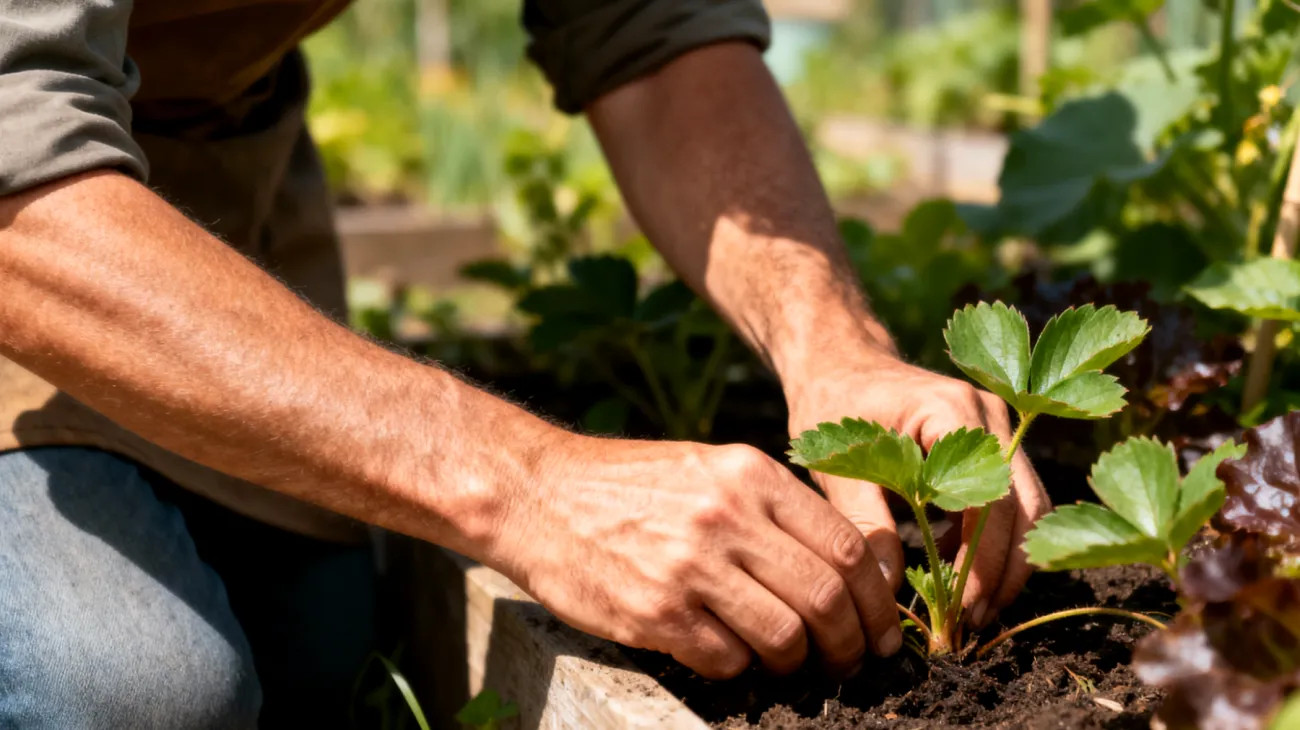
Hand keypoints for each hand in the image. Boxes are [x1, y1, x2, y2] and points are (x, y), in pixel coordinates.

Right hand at [488, 434, 902, 678]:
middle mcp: (727, 516)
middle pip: (826, 596)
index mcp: (750, 475)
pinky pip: (727, 660)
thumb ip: (772, 508)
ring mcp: (690, 566)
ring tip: (787, 662)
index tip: (879, 628)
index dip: (876, 600)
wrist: (538, 494)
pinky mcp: (655, 612)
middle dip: (851, 643)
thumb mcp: (710, 468)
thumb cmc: (630, 485)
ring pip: (785, 636)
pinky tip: (728, 655)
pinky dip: (740, 669)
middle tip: (850, 661)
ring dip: (797, 662)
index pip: (847, 546)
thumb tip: (842, 567)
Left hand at [786, 352, 1050, 628]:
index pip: (989, 497)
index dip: (982, 560)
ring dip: (1004, 565)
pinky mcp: (992, 448)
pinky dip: (993, 545)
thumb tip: (888, 589)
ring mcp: (998, 430)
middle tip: (969, 625)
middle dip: (1002, 573)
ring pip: (1027, 510)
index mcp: (952, 410)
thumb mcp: (836, 463)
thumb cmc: (830, 403)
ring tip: (969, 613)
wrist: (837, 362)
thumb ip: (863, 522)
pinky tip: (956, 575)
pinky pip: (1011, 504)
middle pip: (1024, 508)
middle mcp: (989, 415)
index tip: (960, 609)